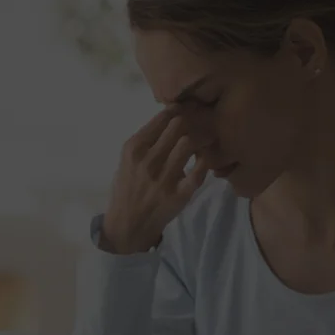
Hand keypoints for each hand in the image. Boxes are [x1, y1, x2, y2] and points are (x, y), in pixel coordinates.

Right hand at [102, 108, 210, 254]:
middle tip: (202, 120)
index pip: (163, 118)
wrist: (128, 225)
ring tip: (207, 138)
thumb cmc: (128, 187)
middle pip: (179, 126)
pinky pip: (200, 170)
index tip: (188, 109)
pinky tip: (206, 158)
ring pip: (189, 143)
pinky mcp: (180, 194)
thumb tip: (172, 116)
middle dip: (193, 120)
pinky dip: (206, 160)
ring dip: (201, 137)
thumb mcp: (127, 160)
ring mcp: (164, 178)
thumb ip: (146, 140)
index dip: (180, 109)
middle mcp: (148, 161)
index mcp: (134, 148)